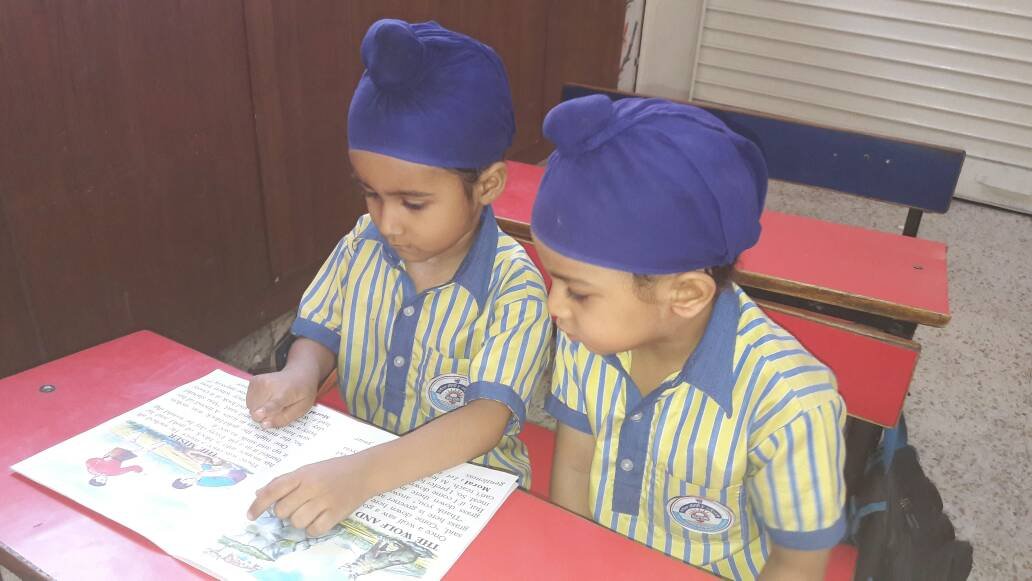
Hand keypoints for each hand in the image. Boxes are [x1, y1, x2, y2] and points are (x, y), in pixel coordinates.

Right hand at [246, 370, 317, 428]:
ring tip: (274, 400)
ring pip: (251, 408)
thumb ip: (284, 418)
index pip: (274, 403)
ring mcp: (260, 381)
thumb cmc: (301, 394)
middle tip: (278, 408)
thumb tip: (264, 424)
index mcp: (286, 393)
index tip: (258, 414)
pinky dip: (257, 403)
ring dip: (260, 409)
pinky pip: (249, 401)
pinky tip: (268, 396)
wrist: (298, 374)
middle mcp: (271, 385)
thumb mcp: (301, 409)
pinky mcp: (253, 381)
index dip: (265, 410)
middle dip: (265, 416)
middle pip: (257, 411)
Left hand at [247, 455, 373, 536]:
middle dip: (285, 512)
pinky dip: (313, 529)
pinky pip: (314, 530)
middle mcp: (312, 487)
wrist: (364, 471)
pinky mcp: (336, 514)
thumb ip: (284, 481)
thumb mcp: (308, 469)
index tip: (250, 516)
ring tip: (310, 511)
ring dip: (299, 521)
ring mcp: (324, 501)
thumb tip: (259, 494)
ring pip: (297, 522)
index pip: (273, 490)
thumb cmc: (333, 470)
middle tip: (296, 506)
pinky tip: (319, 519)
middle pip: (283, 510)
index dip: (258, 505)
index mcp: (302, 474)